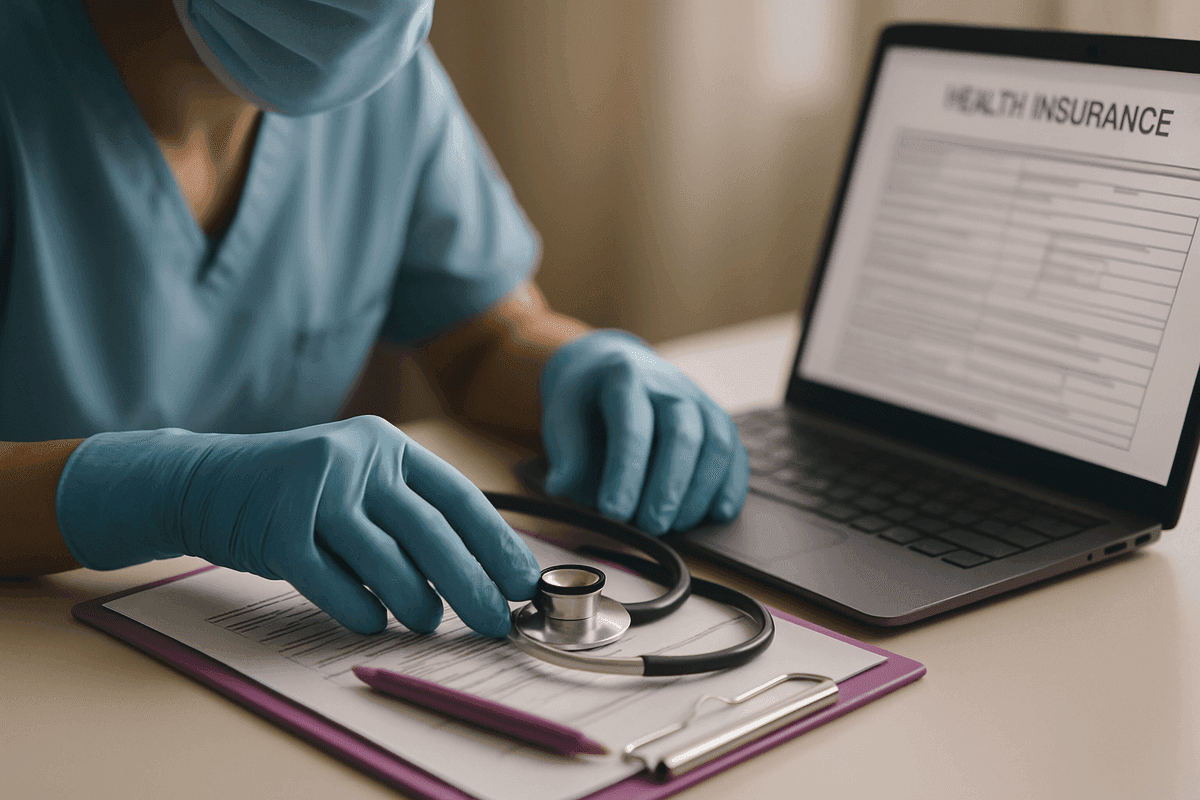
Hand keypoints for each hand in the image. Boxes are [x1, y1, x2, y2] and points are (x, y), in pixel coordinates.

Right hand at [56, 417, 539, 635]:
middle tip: (496, 621)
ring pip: (386, 560)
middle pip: (431, 532)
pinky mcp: (277, 529)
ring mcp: (314, 491)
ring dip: (415, 603)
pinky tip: (372, 624)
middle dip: (471, 584)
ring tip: (427, 624)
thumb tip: (480, 575)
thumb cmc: (297, 494)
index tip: (524, 582)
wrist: (203, 482)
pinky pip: (332, 583)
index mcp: (387, 446)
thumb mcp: (358, 484)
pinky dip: (359, 610)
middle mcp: (356, 459)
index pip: (459, 497)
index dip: (496, 544)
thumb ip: (410, 517)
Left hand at [539, 330, 748, 534]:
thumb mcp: (563, 412)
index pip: (632, 427)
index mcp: (626, 378)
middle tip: (651, 527)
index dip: (625, 472)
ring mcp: (698, 399)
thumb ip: (566, 450)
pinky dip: (732, 485)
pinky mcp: (716, 419)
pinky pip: (735, 451)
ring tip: (677, 526)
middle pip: (682, 434)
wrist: (611, 365)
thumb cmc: (586, 398)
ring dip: (701, 491)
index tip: (613, 512)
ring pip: (717, 442)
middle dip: (669, 486)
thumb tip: (563, 487)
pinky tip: (717, 514)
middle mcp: (669, 385)